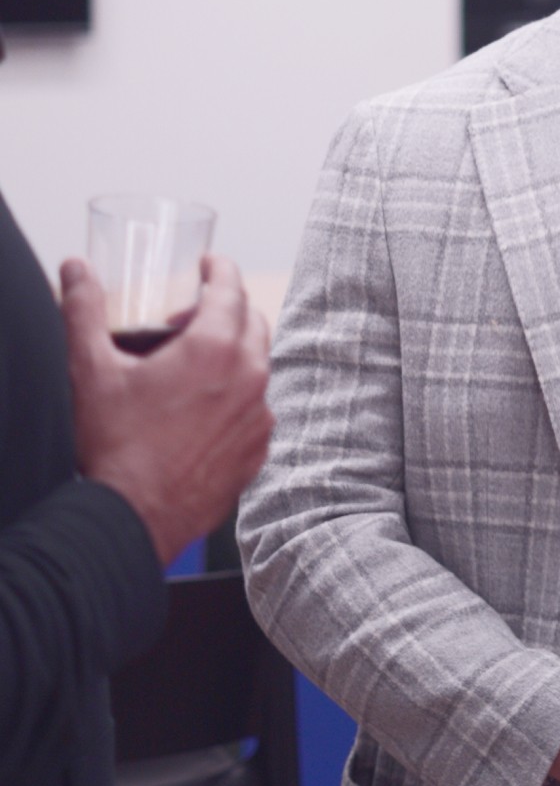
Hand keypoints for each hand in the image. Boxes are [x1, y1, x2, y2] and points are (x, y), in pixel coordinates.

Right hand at [60, 254, 272, 566]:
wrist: (131, 519)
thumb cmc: (113, 446)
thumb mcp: (91, 370)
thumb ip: (83, 310)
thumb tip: (75, 269)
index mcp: (214, 348)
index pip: (231, 286)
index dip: (218, 269)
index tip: (207, 266)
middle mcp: (249, 378)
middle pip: (252, 321)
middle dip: (224, 309)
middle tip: (185, 320)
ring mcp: (259, 417)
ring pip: (258, 365)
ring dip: (232, 353)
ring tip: (189, 369)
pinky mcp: (257, 450)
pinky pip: (257, 407)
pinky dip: (237, 396)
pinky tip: (201, 410)